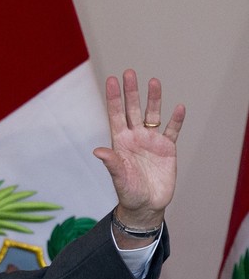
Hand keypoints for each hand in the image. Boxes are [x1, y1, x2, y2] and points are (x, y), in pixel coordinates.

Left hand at [93, 69, 184, 232]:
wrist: (146, 206)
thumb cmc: (129, 192)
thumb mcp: (119, 178)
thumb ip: (112, 163)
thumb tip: (99, 151)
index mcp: (120, 142)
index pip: (116, 115)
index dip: (114, 98)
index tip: (112, 80)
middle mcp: (135, 138)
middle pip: (132, 110)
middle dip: (131, 92)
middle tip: (129, 73)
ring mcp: (152, 141)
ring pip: (153, 115)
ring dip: (153, 99)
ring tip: (154, 81)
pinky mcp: (167, 148)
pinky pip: (172, 131)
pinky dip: (176, 120)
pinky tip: (179, 107)